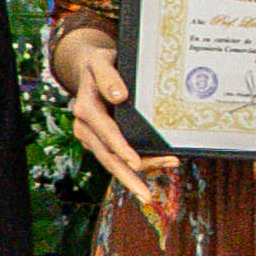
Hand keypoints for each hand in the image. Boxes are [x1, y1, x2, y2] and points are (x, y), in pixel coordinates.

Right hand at [52, 26, 170, 208]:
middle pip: (109, 158)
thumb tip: (120, 97)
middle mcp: (86, 128)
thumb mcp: (101, 60)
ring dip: (141, 170)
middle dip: (129, 177)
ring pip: (116, 161)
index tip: (136, 162)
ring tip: (169, 167)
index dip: (121, 148)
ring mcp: (93, 138)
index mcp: (86, 110)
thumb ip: (108, 76)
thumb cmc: (100, 63)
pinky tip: (160, 164)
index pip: (105, 133)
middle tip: (147, 196)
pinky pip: (119, 157)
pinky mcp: (102, 142)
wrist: (90, 68)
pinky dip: (140, 163)